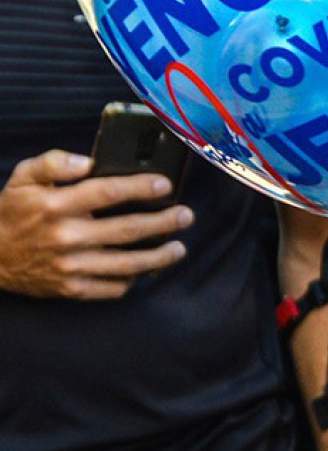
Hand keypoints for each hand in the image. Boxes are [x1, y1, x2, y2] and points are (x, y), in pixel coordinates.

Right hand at [0, 149, 191, 299]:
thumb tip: (86, 161)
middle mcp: (66, 237)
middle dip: (164, 222)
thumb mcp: (22, 179)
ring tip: (179, 248)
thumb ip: (52, 163)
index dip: (140, 187)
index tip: (165, 183)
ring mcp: (70, 267)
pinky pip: (111, 288)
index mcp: (55, 206)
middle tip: (186, 215)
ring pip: (127, 264)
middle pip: (127, 229)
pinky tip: (146, 270)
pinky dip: (132, 280)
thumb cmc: (11, 213)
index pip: (107, 193)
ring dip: (159, 257)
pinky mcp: (71, 289)